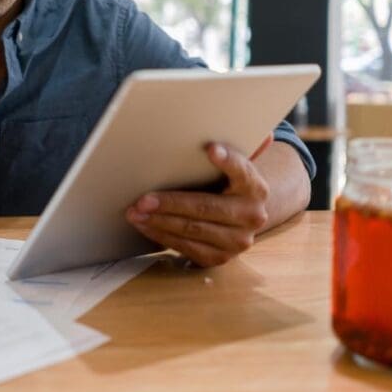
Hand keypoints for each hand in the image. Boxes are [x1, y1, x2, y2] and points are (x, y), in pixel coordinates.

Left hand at [125, 136, 272, 267]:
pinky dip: (162, 236)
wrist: (241, 217)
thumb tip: (251, 134)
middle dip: (171, 203)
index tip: (210, 149)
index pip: (242, 171)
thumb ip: (235, 151)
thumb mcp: (233, 167)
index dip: (227, 161)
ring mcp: (238, 240)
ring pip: (193, 230)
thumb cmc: (227, 184)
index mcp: (256, 187)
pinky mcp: (221, 257)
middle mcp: (252, 216)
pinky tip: (145, 226)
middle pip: (207, 207)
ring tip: (135, 212)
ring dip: (159, 221)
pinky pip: (187, 248)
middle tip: (143, 199)